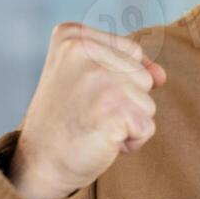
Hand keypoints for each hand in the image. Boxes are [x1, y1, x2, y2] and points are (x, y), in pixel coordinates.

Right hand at [9, 22, 166, 198]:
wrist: (39, 163)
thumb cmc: (66, 120)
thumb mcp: (89, 79)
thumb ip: (128, 66)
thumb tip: (161, 76)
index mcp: (72, 36)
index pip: (131, 51)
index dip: (118, 80)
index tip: (85, 94)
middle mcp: (83, 51)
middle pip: (143, 75)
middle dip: (125, 102)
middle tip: (87, 113)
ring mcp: (99, 80)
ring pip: (147, 102)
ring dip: (127, 122)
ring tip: (93, 126)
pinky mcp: (113, 110)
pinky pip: (146, 127)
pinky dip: (131, 141)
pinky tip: (101, 141)